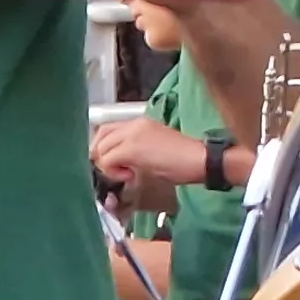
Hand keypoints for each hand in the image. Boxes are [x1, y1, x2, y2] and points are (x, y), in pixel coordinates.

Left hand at [91, 119, 210, 212]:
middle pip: (100, 136)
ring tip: (125, 173)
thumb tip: (118, 161)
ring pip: (101, 149)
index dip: (103, 147)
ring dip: (108, 165)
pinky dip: (113, 171)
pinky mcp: (132, 148)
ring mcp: (132, 134)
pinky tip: (129, 175)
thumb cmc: (183, 159)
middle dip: (100, 156)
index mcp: (140, 123)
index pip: (108, 129)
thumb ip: (136, 149)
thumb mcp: (155, 148)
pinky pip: (108, 160)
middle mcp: (134, 124)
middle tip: (113, 170)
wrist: (199, 159)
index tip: (112, 164)